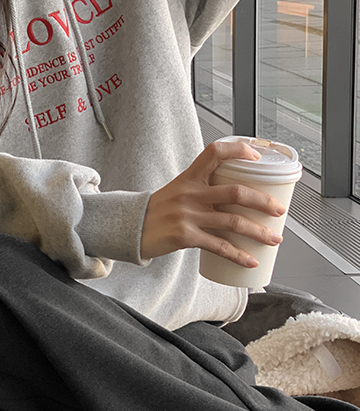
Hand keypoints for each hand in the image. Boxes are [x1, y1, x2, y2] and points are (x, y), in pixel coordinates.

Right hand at [140, 140, 285, 267]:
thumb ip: (203, 189)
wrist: (131, 229)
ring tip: (274, 239)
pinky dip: (238, 255)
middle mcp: (191, 193)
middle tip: (280, 211)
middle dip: (263, 202)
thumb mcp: (178, 190)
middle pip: (236, 193)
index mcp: (190, 176)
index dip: (239, 150)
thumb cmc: (159, 210)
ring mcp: (188, 215)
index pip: (215, 152)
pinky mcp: (186, 236)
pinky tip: (251, 261)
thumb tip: (237, 196)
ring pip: (233, 222)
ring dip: (259, 232)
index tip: (257, 156)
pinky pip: (219, 246)